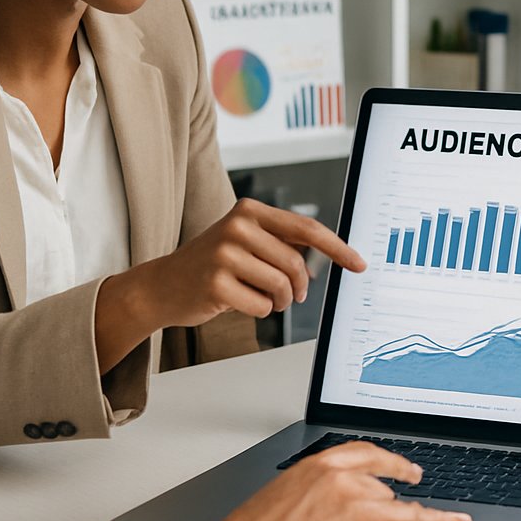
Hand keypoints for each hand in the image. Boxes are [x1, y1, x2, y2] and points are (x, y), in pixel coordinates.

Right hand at [138, 198, 366, 328]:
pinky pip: (261, 305)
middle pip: (296, 264)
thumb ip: (282, 242)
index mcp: (250, 210)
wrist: (161, 285)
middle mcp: (238, 227)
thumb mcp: (246, 241)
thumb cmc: (212, 264)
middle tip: (292, 296)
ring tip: (265, 298)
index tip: (359, 263)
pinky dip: (259, 310)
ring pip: (281, 286)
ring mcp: (224, 254)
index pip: (307, 229)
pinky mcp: (216, 283)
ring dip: (280, 300)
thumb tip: (329, 256)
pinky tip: (240, 302)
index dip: (338, 248)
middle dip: (300, 287)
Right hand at [174, 441, 472, 520]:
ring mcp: (360, 511)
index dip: (395, 465)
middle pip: (391, 492)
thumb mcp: (288, 495)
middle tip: (436, 513)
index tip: (410, 471)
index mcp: (323, 465)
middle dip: (410, 507)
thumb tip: (352, 506)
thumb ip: (323, 492)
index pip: (370, 454)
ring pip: (407, 512)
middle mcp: (346, 482)